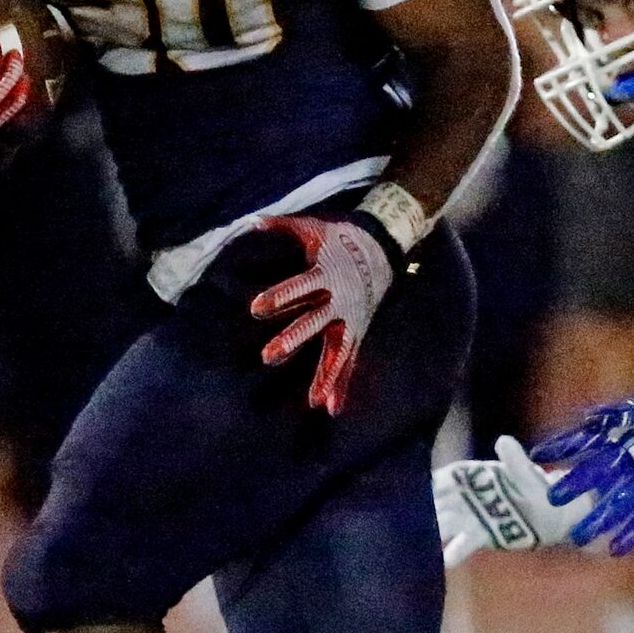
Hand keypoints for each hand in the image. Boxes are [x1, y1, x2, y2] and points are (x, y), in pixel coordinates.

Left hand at [250, 214, 394, 415]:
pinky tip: (332, 409)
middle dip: (294, 339)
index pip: (300, 287)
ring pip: (337, 351)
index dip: (280, 296)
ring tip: (313, 401)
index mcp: (325, 274)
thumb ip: (282, 227)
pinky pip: (350, 362)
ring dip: (325, 375)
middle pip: (315, 323)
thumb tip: (251, 222)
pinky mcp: (357, 332)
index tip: (256, 307)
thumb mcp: (312, 227)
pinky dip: (342, 385)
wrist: (382, 248)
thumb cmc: (340, 238)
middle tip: (268, 356)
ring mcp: (349, 320)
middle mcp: (338, 301)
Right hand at [433, 434, 589, 566]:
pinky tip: (444, 560)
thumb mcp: (528, 475)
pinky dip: (452, 552)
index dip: (439, 481)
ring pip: (445, 522)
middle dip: (428, 507)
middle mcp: (467, 496)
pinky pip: (461, 544)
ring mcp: (470, 517)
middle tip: (411, 516)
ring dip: (434, 529)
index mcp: (476, 475)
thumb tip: (503, 441)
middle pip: (441, 501)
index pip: (451, 476)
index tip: (428, 486)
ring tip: (420, 539)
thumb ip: (515, 461)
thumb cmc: (536, 489)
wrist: (553, 516)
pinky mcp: (478, 537)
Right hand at [532, 378, 633, 555]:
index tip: (536, 455)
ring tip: (578, 537)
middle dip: (574, 488)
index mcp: (622, 433)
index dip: (562, 448)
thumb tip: (590, 418)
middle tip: (551, 502)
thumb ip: (626, 415)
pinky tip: (617, 547)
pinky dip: (633, 531)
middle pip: (595, 475)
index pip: (585, 441)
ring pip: (616, 501)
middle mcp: (630, 457)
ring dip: (598, 518)